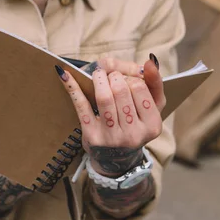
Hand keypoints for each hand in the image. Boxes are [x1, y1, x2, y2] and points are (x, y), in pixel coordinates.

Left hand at [57, 55, 164, 177]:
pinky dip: (73, 87)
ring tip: (98, 73)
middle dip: (114, 76)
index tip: (126, 79)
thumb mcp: (152, 109)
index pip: (139, 87)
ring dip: (98, 78)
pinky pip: (81, 106)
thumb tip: (150, 61)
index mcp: (152, 126)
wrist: (117, 158)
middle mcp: (133, 134)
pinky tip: (65, 74)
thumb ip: (155, 84)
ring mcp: (111, 137)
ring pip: (104, 97)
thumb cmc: (135, 125)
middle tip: (110, 75)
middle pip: (121, 90)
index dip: (130, 77)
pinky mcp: (92, 136)